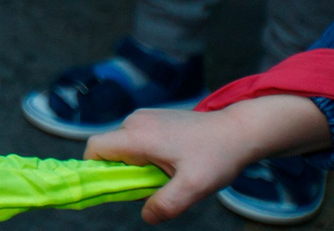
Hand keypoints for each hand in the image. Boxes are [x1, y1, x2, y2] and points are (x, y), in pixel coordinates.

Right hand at [86, 100, 330, 224]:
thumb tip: (146, 216)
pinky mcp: (155, 118)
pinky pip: (137, 140)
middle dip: (123, 171)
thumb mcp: (194, 187)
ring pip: (124, 145)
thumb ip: (167, 204)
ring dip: (136, 164)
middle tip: (152, 185)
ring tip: (167, 174)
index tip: (116, 187)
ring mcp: (145, 117)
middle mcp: (135, 121)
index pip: (95, 148)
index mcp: (138, 136)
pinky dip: (146, 155)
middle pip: (110, 149)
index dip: (95, 169)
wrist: (238, 131)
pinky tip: (173, 162)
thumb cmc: (217, 157)